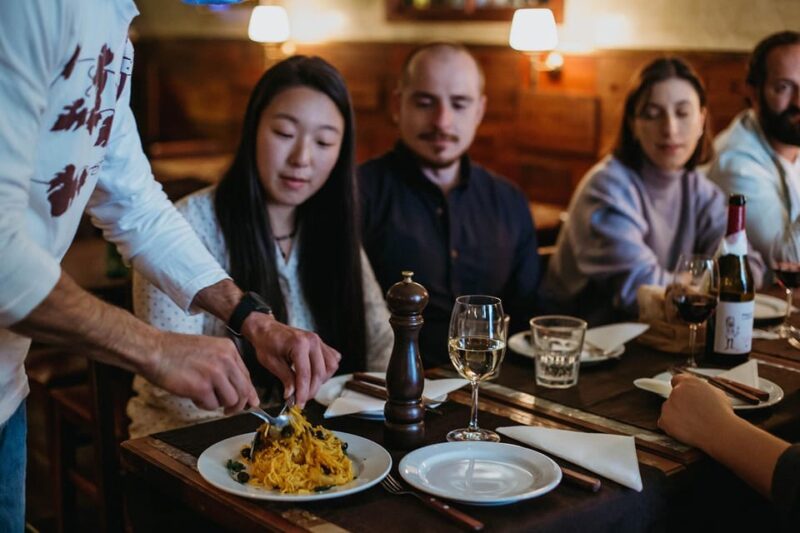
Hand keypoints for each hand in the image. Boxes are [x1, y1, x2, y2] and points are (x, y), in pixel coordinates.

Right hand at [143, 331, 259, 413]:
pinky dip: (202, 404)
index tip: (249, 403)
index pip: (246, 376)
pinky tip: (192, 394)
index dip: (248, 392)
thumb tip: (245, 393)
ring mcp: (215, 373)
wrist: (154, 350)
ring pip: (231, 400)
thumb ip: (226, 368)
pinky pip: (211, 406)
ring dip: (218, 404)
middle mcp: (226, 360)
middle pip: (243, 391)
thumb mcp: (209, 351)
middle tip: (228, 410)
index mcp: (229, 349)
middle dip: (237, 404)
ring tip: (203, 396)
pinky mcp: (202, 387)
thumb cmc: (176, 352)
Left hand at [242, 313, 340, 405]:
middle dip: (311, 390)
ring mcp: (319, 341)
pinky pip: (332, 359)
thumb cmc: (266, 342)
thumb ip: (285, 379)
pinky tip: (315, 375)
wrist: (266, 328)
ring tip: (307, 387)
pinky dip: (326, 370)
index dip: (303, 393)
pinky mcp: (321, 343)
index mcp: (299, 344)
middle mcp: (312, 341)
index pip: (305, 375)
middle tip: (301, 399)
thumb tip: (292, 395)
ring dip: (321, 381)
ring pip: (330, 367)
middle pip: (319, 373)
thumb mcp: (271, 363)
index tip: (298, 404)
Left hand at [657, 374, 736, 448]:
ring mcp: (668, 406)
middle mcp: (676, 392)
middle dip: (681, 405)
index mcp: (688, 382)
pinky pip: (665, 423)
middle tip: (693, 414)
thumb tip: (701, 391)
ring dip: (676, 416)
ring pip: (669, 410)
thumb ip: (704, 389)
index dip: (682, 390)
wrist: (720, 431)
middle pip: (673, 397)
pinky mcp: (665, 420)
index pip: (677, 380)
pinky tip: (685, 430)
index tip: (685, 396)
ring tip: (693, 423)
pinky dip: (672, 427)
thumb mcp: (718, 393)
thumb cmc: (722, 414)